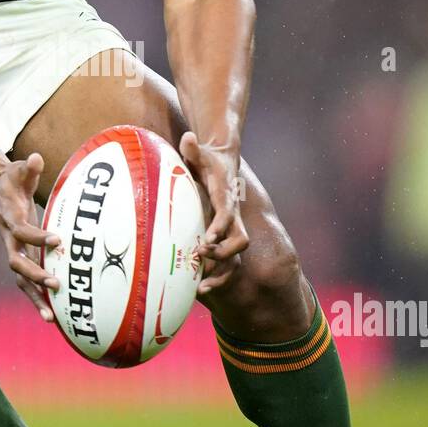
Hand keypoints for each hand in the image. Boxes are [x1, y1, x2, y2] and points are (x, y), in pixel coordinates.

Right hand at [0, 153, 60, 321]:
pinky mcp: (21, 257)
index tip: (57, 240)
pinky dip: (38, 297)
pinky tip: (54, 314)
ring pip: (21, 280)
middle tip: (56, 284)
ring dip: (35, 298)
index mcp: (10, 219)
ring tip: (52, 319)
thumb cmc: (10, 179)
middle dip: (35, 276)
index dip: (37, 237)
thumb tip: (35, 158)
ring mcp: (14, 250)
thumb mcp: (17, 170)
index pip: (22, 231)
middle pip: (18, 263)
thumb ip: (28, 167)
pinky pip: (28, 282)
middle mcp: (9, 239)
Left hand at [179, 131, 248, 294]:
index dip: (219, 228)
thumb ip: (194, 149)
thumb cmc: (209, 161)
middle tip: (199, 260)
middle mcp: (232, 217)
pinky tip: (197, 289)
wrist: (224, 164)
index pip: (227, 215)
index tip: (206, 241)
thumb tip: (188, 136)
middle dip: (222, 255)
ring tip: (200, 288)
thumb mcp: (200, 154)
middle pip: (239, 242)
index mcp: (227, 199)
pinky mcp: (223, 238)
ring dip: (220, 274)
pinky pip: (224, 262)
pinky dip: (215, 276)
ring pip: (234, 258)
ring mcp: (230, 229)